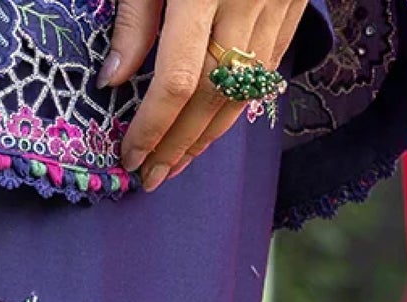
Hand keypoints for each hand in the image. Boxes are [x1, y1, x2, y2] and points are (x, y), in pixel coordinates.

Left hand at [100, 0, 307, 190]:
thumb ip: (135, 16)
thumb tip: (112, 82)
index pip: (180, 78)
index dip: (153, 126)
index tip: (129, 156)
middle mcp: (247, 0)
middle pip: (214, 96)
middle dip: (179, 144)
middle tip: (150, 178)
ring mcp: (277, 3)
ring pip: (244, 90)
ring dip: (207, 136)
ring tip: (175, 164)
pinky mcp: (294, 4)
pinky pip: (267, 69)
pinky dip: (238, 105)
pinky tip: (212, 127)